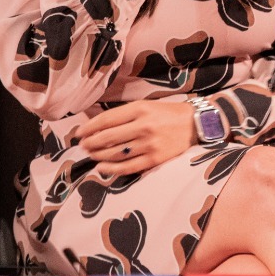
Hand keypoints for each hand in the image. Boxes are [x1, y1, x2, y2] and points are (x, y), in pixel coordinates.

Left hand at [77, 100, 197, 176]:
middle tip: (83, 146)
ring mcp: (149, 144)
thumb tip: (96, 126)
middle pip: (107, 138)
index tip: (79, 134)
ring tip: (92, 156)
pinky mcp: (155, 158)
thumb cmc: (167, 113)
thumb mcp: (146, 106)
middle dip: (91, 143)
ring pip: (115, 153)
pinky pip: (128, 167)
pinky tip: (101, 168)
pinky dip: (111, 169)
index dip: (89, 128)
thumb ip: (124, 115)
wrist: (195, 124)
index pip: (106, 120)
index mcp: (140, 109)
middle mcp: (143, 126)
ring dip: (98, 156)